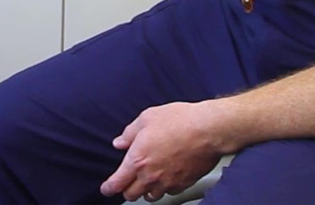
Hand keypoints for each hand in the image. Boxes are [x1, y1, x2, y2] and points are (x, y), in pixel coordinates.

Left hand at [100, 101, 222, 201]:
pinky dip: (165, 187)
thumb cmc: (180, 120)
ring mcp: (166, 182)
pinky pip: (168, 192)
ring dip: (146, 189)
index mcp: (137, 160)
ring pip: (150, 196)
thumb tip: (120, 142)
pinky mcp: (182, 184)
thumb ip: (130, 132)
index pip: (116, 183)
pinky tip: (167, 174)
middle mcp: (149, 176)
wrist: (208, 129)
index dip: (108, 188)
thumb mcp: (149, 117)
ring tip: (150, 177)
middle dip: (127, 189)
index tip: (107, 188)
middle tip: (129, 180)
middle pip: (130, 195)